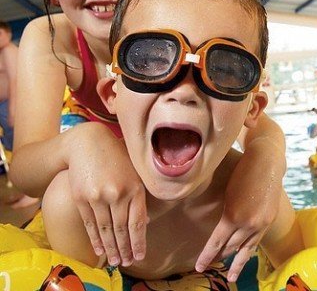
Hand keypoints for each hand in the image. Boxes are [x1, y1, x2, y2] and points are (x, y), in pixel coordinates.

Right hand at [67, 123, 146, 266]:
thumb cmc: (116, 158)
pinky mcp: (81, 198)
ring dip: (111, 248)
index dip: (139, 242)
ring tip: (115, 261)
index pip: (138, 223)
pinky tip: (99, 249)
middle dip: (125, 249)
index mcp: (135, 189)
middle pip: (122, 230)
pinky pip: (90, 224)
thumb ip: (140, 197)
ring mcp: (98, 197)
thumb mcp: (134, 174)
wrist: (88, 143)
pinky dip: (95, 239)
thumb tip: (145, 222)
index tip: (140, 256)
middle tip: (127, 263)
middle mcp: (117, 194)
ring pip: (106, 230)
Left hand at [195, 163, 280, 281]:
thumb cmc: (242, 172)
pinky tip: (244, 256)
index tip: (199, 267)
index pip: (216, 243)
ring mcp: (261, 224)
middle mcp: (248, 224)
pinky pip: (256, 241)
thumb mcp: (227, 192)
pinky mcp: (269, 221)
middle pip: (230, 248)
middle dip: (219, 258)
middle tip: (209, 267)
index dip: (207, 256)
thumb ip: (225, 214)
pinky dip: (249, 251)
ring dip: (237, 263)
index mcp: (233, 216)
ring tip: (231, 277)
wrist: (267, 162)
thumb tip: (219, 230)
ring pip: (246, 249)